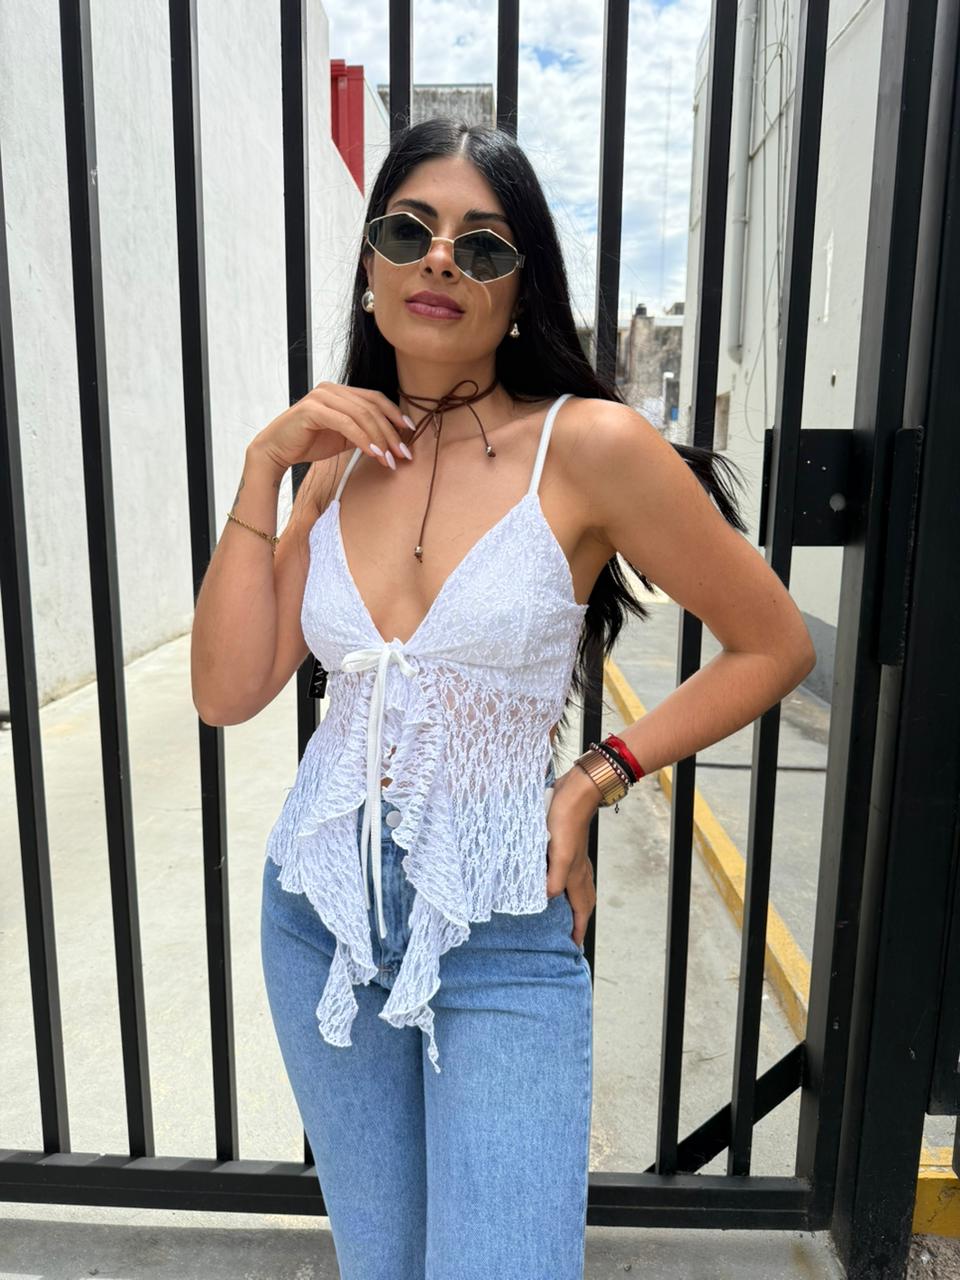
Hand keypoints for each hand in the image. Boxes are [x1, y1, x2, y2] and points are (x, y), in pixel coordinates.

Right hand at [250, 382, 412, 473]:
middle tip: (403, 455)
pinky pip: (346, 424)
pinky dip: (362, 439)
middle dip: (391, 432)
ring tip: (390, 459)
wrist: (276, 450)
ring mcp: (321, 396)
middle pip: (372, 407)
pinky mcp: (313, 409)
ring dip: (380, 439)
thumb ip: (363, 432)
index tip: (411, 434)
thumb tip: (391, 440)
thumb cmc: (308, 443)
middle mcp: (331, 389)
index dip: (395, 415)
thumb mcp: (342, 437)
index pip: (375, 399)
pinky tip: (373, 453)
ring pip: (361, 415)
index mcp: (340, 391)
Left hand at [546, 767, 600, 947]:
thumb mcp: (558, 854)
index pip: (580, 910)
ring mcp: (575, 859)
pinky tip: (554, 882)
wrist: (576, 793)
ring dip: (574, 905)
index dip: (577, 930)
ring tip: (564, 915)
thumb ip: (554, 879)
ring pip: (578, 889)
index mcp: (576, 875)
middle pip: (583, 903)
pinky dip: (567, 887)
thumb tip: (547, 900)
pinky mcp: (568, 847)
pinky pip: (571, 875)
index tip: (573, 948)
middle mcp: (578, 870)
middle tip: (570, 937)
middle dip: (578, 921)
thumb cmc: (566, 822)